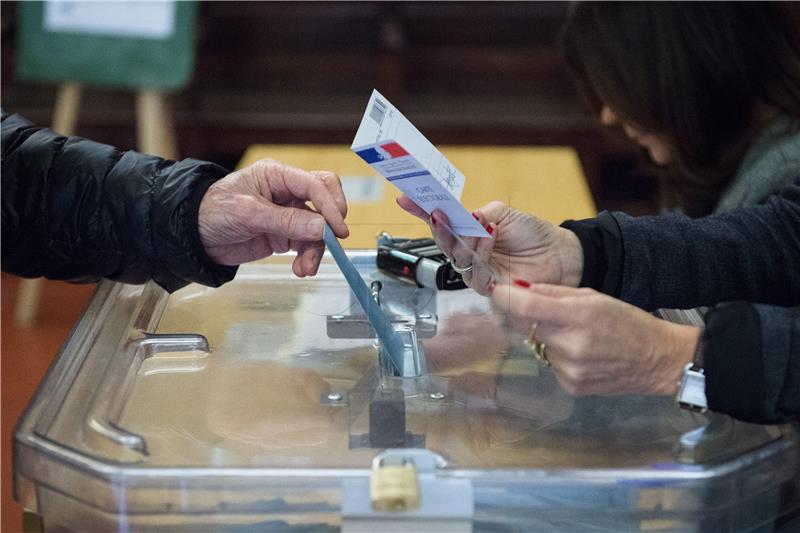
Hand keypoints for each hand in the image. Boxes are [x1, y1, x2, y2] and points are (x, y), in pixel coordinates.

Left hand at [199, 159, 348, 276]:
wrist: (194, 237)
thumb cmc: (213, 212)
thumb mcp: (249, 214)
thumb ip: (287, 221)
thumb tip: (322, 228)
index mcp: (278, 176)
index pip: (316, 184)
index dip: (330, 206)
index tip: (337, 230)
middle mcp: (287, 192)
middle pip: (325, 200)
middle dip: (331, 223)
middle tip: (334, 242)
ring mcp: (288, 214)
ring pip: (318, 229)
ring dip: (316, 250)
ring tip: (306, 268)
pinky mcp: (285, 234)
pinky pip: (307, 245)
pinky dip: (307, 258)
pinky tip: (300, 270)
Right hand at [396, 197, 582, 293]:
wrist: (559, 256)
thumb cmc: (534, 234)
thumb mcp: (503, 214)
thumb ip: (479, 214)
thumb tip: (463, 218)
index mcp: (470, 230)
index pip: (440, 221)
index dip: (421, 210)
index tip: (405, 198)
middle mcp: (469, 251)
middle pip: (442, 241)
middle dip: (440, 228)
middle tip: (440, 215)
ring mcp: (476, 269)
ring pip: (455, 257)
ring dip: (465, 241)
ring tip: (482, 230)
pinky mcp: (487, 286)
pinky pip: (472, 273)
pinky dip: (479, 254)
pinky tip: (488, 242)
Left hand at [490, 282, 700, 395]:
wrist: (657, 360)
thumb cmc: (627, 322)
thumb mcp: (593, 297)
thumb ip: (553, 293)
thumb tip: (518, 288)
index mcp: (577, 316)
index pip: (523, 308)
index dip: (504, 298)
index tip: (497, 291)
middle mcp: (570, 346)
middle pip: (525, 326)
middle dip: (527, 316)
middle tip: (545, 310)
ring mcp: (569, 370)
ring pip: (537, 345)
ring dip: (546, 337)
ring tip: (574, 334)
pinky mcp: (570, 385)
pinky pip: (550, 364)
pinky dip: (558, 355)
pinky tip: (581, 353)